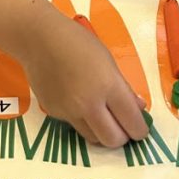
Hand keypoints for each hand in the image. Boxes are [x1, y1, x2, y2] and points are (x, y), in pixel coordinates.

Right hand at [22, 15, 147, 147]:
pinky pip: (74, 125)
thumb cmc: (78, 42)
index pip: (132, 123)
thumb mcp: (108, 60)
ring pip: (93, 138)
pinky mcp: (53, 113)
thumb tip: (138, 108)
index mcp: (108, 87)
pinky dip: (82, 120)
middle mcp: (89, 104)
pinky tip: (76, 100)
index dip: (140, 130)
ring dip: (102, 132)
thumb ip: (124, 88)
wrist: (38, 38)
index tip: (140, 128)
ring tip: (101, 116)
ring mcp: (69, 112)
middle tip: (122, 126)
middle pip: (113, 140)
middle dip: (123, 137)